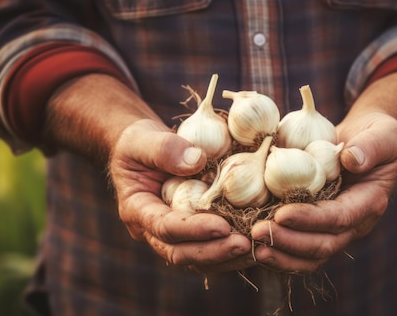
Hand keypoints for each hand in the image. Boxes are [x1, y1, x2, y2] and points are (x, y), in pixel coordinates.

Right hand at [110, 119, 255, 272]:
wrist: (142, 149)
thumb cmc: (139, 141)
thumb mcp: (144, 138)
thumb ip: (165, 149)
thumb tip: (197, 161)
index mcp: (136, 209)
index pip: (164, 228)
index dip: (193, 230)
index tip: (223, 225)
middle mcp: (151, 230)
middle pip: (181, 253)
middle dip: (214, 251)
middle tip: (245, 244)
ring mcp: (170, 236)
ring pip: (197, 258)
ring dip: (228, 257)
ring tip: (259, 248)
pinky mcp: (190, 233)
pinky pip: (210, 248)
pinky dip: (232, 250)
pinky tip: (258, 243)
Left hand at [250, 112, 396, 272]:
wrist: (367, 141)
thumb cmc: (378, 134)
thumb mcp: (384, 134)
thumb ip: (371, 146)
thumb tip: (350, 158)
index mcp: (370, 202)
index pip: (339, 218)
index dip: (310, 219)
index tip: (281, 214)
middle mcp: (353, 222)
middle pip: (322, 245)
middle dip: (289, 242)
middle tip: (257, 232)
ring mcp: (335, 228)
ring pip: (309, 255)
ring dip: (280, 254)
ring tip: (252, 246)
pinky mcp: (318, 225)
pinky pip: (299, 247)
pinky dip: (278, 249)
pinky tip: (253, 244)